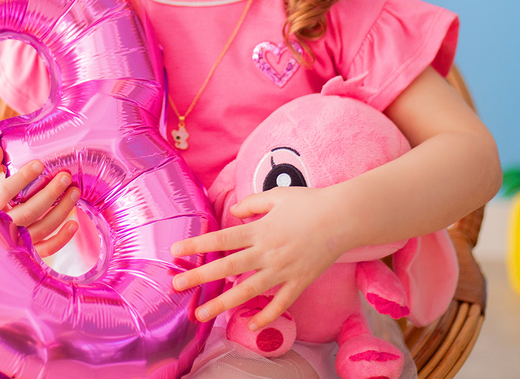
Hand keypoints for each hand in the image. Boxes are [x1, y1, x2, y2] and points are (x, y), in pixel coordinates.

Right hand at [0, 143, 79, 257]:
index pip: (5, 192)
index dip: (22, 178)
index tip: (39, 164)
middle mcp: (1, 227)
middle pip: (29, 211)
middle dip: (50, 193)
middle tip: (65, 177)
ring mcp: (15, 243)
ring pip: (42, 228)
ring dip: (61, 211)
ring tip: (74, 193)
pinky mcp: (26, 255)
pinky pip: (46, 249)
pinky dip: (61, 239)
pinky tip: (73, 224)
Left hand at [170, 185, 345, 330]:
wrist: (343, 217)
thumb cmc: (309, 202)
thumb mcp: (276, 195)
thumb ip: (251, 204)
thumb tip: (233, 212)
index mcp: (259, 230)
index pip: (221, 239)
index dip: (197, 245)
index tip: (176, 252)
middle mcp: (267, 252)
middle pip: (227, 267)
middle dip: (200, 277)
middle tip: (176, 286)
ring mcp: (283, 270)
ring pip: (247, 291)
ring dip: (222, 304)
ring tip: (201, 315)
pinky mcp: (299, 281)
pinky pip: (280, 303)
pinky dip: (266, 315)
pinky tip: (250, 324)